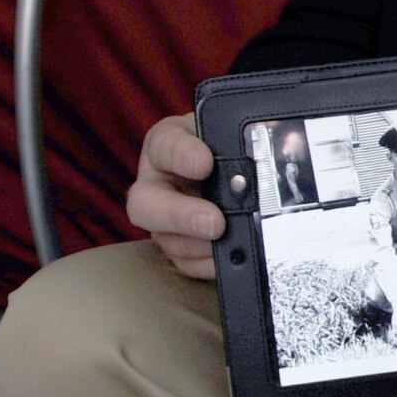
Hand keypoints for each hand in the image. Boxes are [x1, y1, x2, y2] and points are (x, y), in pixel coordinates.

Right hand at [125, 113, 223, 279]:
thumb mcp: (228, 132)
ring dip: (199, 245)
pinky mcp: (182, 249)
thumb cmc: (227, 146)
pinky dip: (209, 264)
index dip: (182, 156)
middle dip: (180, 216)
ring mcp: (164, 222)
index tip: (204, 163)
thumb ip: (233, 141)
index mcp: (164, 146)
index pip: (164, 147)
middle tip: (214, 221)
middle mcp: (156, 186)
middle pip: (145, 205)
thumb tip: (251, 162)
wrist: (238, 168)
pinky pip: (188, 264)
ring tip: (228, 240)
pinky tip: (231, 257)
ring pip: (167, 241)